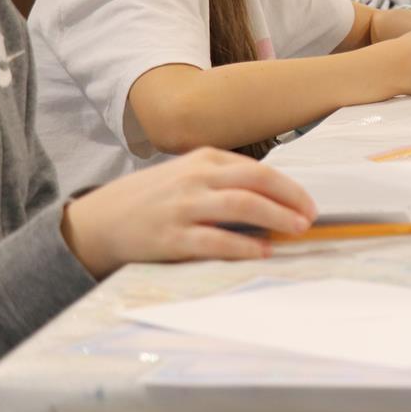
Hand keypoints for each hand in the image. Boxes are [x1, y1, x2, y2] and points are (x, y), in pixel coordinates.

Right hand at [61, 148, 317, 278]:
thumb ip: (224, 181)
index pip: (259, 169)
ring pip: (241, 206)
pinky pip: (215, 240)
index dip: (289, 187)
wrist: (100, 220)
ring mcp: (183, 207)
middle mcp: (196, 179)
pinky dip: (244, 246)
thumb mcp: (187, 175)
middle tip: (310, 217)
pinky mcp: (171, 237)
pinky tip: (263, 252)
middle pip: (257, 181)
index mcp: (203, 160)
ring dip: (276, 218)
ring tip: (296, 230)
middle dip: (290, 198)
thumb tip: (274, 200)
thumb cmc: (153, 198)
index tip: (308, 204)